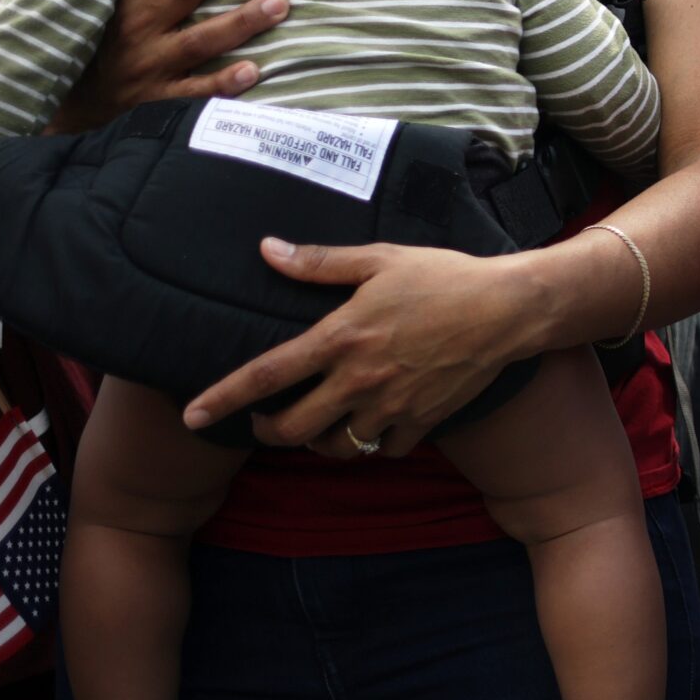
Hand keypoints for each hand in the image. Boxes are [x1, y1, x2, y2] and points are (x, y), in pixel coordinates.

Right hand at [53, 0, 287, 132]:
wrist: (70, 109)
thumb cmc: (104, 41)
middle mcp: (137, 25)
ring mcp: (150, 64)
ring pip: (200, 39)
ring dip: (242, 20)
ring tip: (281, 1)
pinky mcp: (160, 101)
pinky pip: (196, 92)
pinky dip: (223, 82)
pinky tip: (255, 70)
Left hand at [182, 240, 535, 455]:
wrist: (508, 309)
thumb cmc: (444, 277)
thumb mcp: (380, 259)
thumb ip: (319, 263)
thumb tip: (267, 250)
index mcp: (341, 337)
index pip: (267, 374)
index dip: (223, 398)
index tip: (192, 416)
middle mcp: (360, 379)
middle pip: (293, 428)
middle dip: (269, 432)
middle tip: (265, 422)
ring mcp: (392, 405)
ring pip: (337, 447)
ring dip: (321, 441)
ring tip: (320, 426)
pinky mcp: (424, 420)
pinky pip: (386, 450)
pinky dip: (376, 443)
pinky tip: (377, 426)